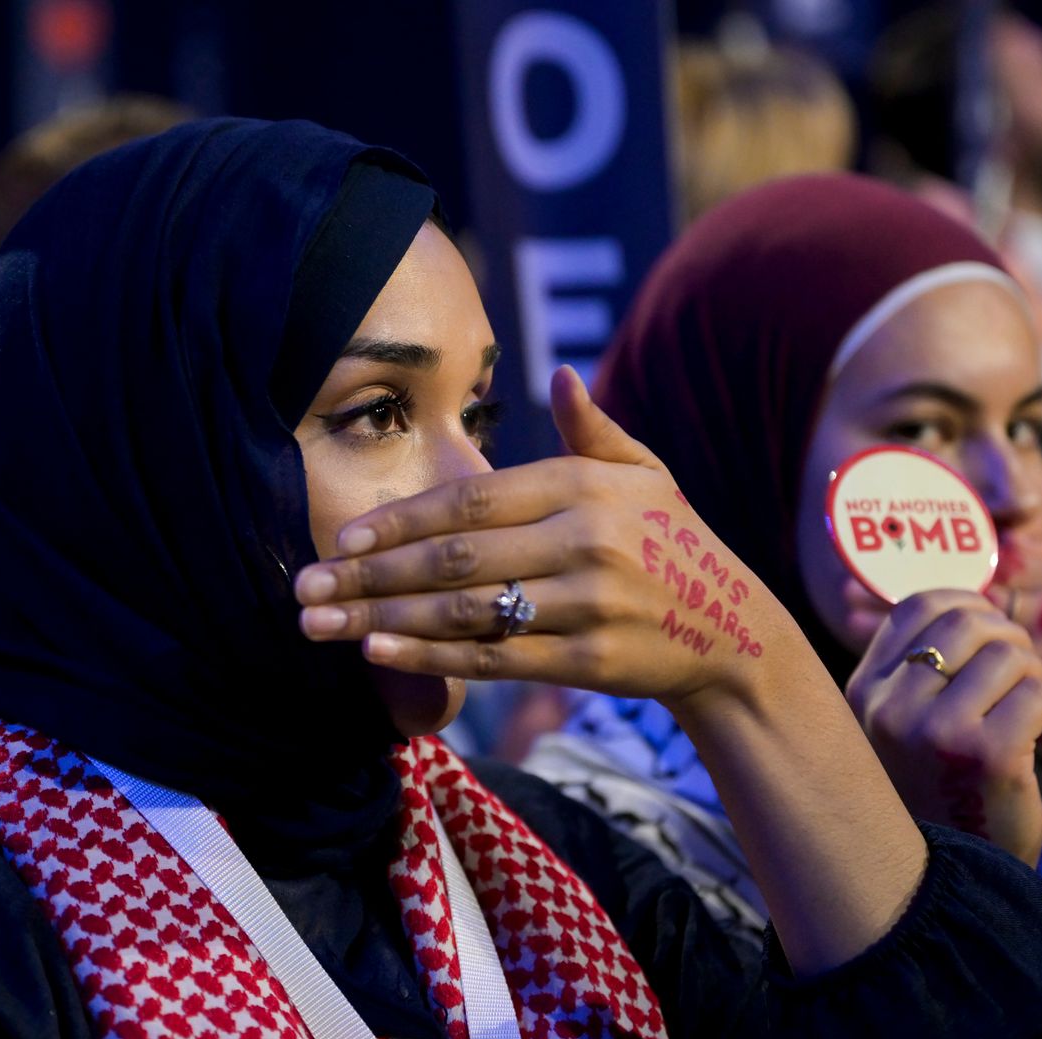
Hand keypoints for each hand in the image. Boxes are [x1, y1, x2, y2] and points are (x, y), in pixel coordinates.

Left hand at [293, 366, 792, 712]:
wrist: (736, 632)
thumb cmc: (674, 543)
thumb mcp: (645, 474)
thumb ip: (593, 428)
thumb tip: (557, 374)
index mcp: (584, 485)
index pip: (473, 499)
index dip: (402, 519)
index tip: (342, 537)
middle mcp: (586, 540)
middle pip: (456, 557)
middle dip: (371, 575)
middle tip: (305, 586)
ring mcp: (590, 603)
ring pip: (468, 612)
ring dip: (385, 620)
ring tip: (323, 625)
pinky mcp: (592, 661)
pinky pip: (498, 659)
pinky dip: (435, 658)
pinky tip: (381, 655)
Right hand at [847, 590, 1041, 863]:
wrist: (946, 883)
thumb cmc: (934, 795)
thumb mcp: (901, 729)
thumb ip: (915, 671)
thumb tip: (967, 604)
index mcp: (863, 693)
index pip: (918, 606)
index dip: (968, 604)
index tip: (990, 634)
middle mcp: (888, 707)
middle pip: (967, 621)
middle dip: (1010, 639)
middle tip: (1021, 676)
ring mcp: (932, 730)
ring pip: (1008, 653)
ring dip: (1035, 676)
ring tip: (1030, 709)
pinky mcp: (984, 755)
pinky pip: (1036, 692)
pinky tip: (1039, 734)